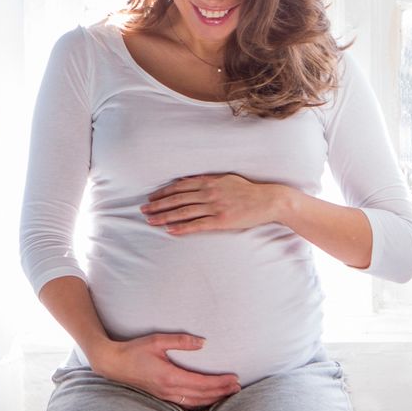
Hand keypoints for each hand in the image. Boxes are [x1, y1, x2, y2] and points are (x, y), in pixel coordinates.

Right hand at [92, 333, 240, 408]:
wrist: (113, 364)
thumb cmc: (134, 350)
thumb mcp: (157, 341)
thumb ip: (181, 341)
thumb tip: (203, 342)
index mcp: (169, 376)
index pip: (201, 383)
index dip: (220, 382)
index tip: (234, 379)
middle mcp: (169, 390)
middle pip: (202, 395)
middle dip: (222, 392)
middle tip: (238, 387)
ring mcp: (165, 396)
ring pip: (195, 403)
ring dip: (213, 399)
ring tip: (229, 395)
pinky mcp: (162, 397)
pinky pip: (186, 405)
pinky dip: (200, 404)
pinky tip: (208, 402)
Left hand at [141, 173, 284, 235]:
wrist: (268, 200)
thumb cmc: (248, 190)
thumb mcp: (226, 179)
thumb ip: (208, 180)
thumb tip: (190, 181)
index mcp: (209, 182)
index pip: (180, 187)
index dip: (163, 193)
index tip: (151, 198)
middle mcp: (208, 192)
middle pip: (177, 199)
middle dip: (158, 205)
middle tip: (143, 210)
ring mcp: (214, 207)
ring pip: (183, 212)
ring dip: (165, 217)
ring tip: (151, 221)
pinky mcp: (221, 220)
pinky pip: (197, 225)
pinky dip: (182, 228)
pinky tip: (170, 231)